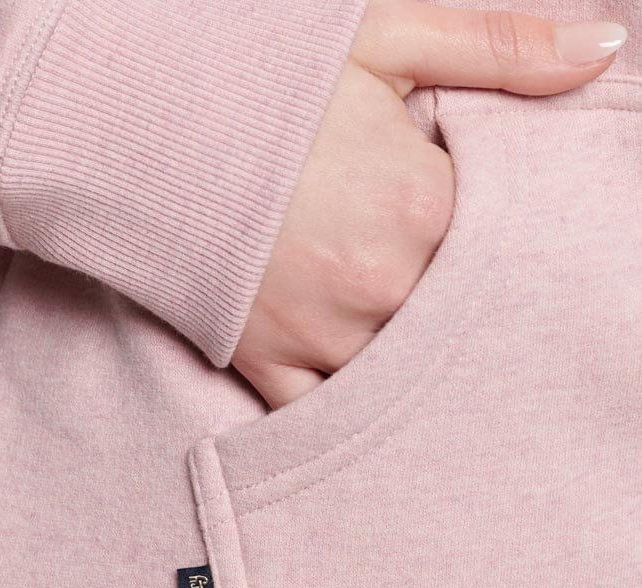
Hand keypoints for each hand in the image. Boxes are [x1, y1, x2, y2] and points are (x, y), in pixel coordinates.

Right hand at [231, 0, 626, 407]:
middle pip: (455, 315)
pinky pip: (325, 409)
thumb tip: (604, 51)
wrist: (133, 124)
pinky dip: (343, 401)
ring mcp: (324, 335)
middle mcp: (383, 286)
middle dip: (445, 290)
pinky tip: (358, 382)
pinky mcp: (269, 363)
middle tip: (403, 256)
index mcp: (423, 206)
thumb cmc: (261, 83)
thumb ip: (500, 47)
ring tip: (374, 302)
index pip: (499, 243)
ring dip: (404, 348)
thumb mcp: (383, 39)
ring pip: (400, 370)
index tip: (449, 210)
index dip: (482, 228)